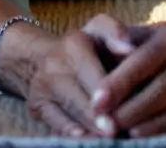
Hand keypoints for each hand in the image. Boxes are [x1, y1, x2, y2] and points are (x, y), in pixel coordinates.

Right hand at [24, 14, 136, 137]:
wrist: (38, 55)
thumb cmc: (83, 45)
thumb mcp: (99, 28)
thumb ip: (115, 32)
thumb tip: (129, 49)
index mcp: (73, 46)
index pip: (92, 75)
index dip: (106, 96)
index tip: (118, 114)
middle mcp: (53, 68)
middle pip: (77, 100)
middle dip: (96, 121)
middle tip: (114, 134)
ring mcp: (41, 90)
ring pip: (66, 117)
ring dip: (87, 132)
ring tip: (106, 141)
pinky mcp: (36, 108)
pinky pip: (55, 126)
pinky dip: (71, 136)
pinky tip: (87, 141)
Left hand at [90, 20, 165, 137]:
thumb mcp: (151, 32)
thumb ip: (123, 42)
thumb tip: (94, 59)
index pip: (141, 60)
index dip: (118, 81)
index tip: (96, 100)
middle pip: (158, 86)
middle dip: (128, 107)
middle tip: (101, 122)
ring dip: (142, 120)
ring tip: (116, 131)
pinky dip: (161, 127)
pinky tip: (140, 133)